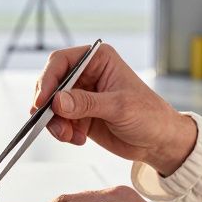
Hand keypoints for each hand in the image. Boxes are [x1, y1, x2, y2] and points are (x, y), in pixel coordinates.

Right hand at [34, 44, 196, 174]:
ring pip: (52, 105)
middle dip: (49, 106)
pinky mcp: (79, 115)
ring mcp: (81, 95)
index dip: (48, 79)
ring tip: (70, 136)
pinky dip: (63, 132)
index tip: (43, 102)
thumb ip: (87, 103)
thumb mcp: (119, 107)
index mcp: (98, 60)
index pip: (62, 62)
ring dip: (55, 123)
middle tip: (53, 124)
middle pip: (52, 83)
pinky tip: (79, 139)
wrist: (158, 141)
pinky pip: (59, 121)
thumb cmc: (149, 115)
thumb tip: (57, 101)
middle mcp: (86, 74)